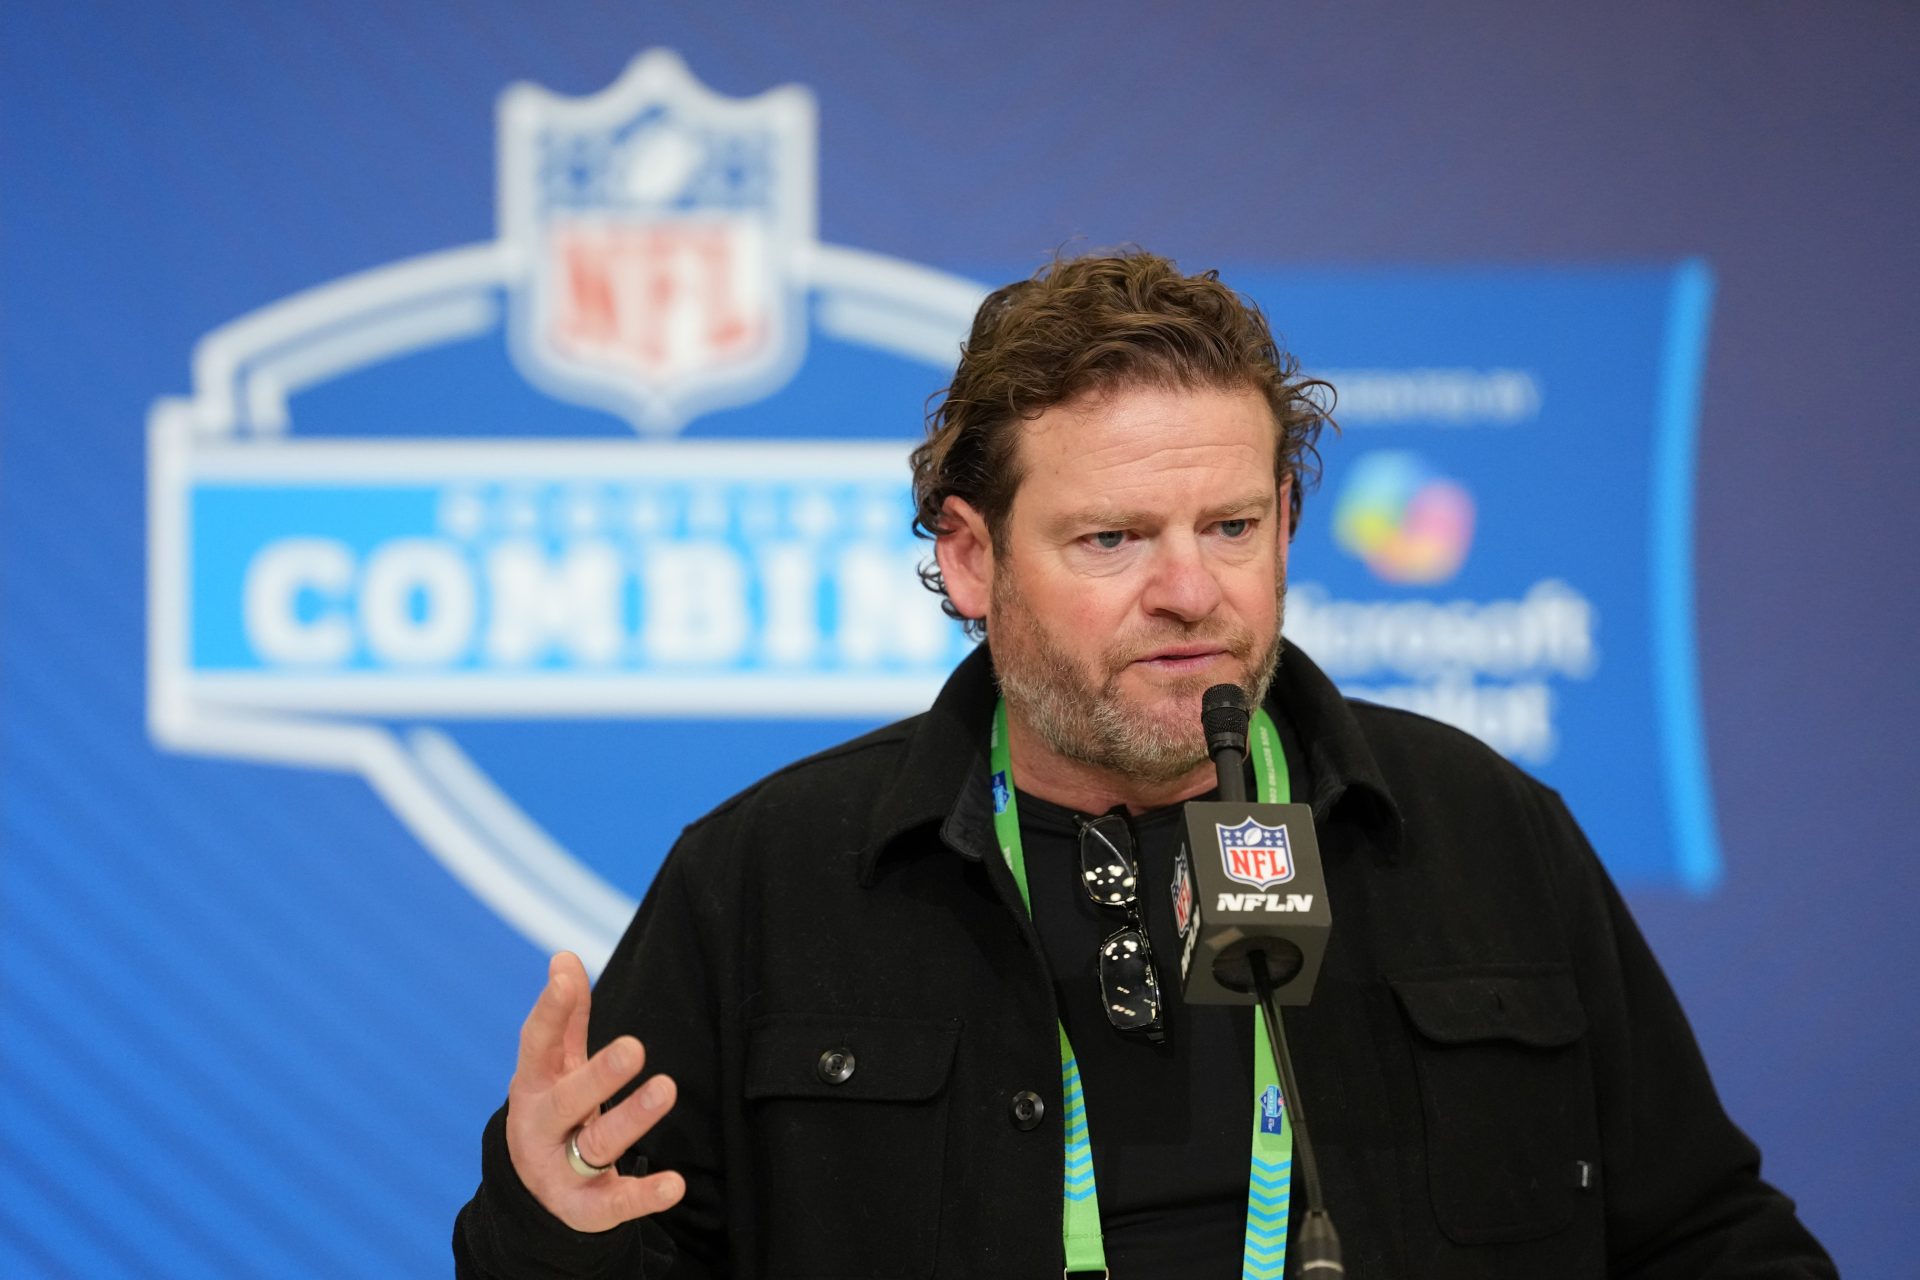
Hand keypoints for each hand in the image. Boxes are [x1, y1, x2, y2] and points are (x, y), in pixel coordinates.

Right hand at [505, 951, 684, 1231]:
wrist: (534, 1194)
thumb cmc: (555, 1110)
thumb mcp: (555, 1066)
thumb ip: (564, 1016)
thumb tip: (564, 957)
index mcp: (532, 1085)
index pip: (536, 1045)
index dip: (549, 1010)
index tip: (566, 977)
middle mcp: (540, 1128)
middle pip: (567, 1100)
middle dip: (599, 1075)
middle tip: (635, 1046)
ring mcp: (560, 1170)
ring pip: (596, 1145)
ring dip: (631, 1119)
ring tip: (666, 1088)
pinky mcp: (586, 1208)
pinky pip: (615, 1205)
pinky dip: (644, 1196)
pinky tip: (675, 1185)